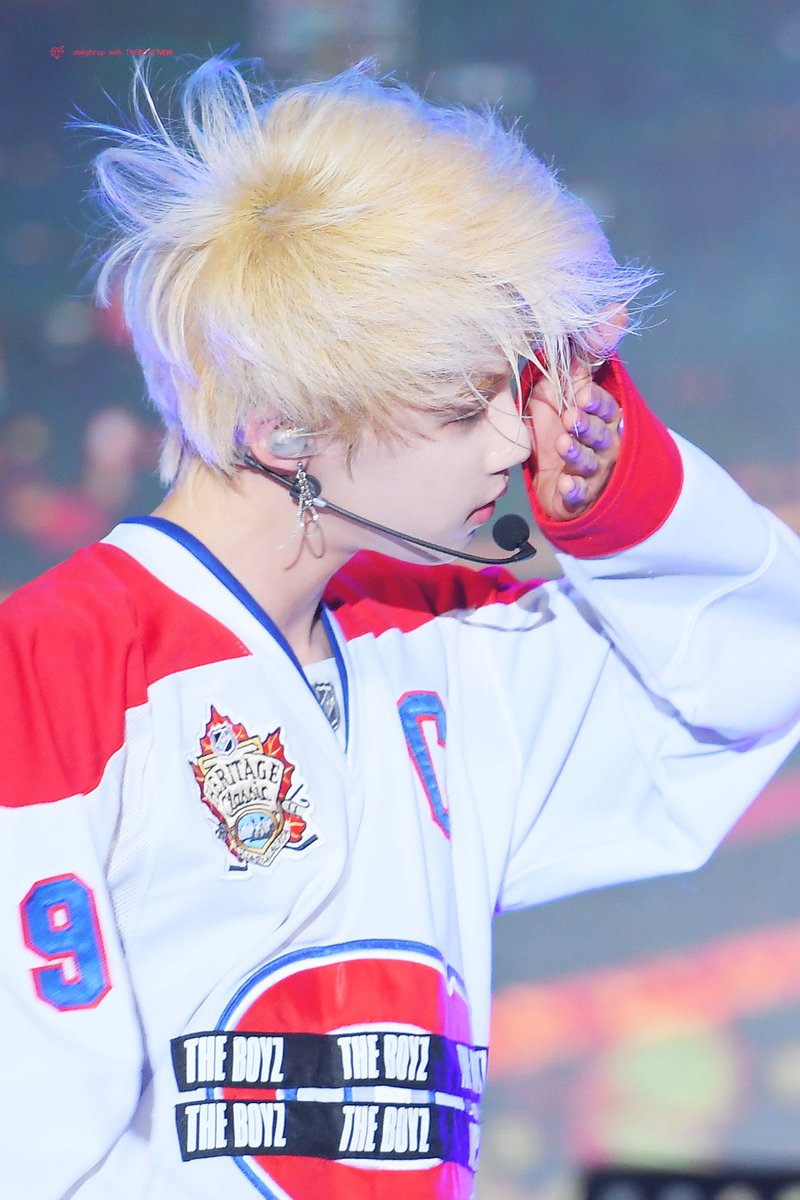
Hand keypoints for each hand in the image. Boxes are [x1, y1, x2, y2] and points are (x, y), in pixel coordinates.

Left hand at [526, 359, 621, 521]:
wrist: (544, 474)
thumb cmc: (555, 426)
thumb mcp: (559, 390)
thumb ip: (578, 359)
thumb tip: (616, 314)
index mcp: (602, 418)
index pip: (606, 407)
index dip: (596, 402)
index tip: (583, 395)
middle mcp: (604, 444)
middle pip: (601, 435)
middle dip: (587, 426)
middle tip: (571, 418)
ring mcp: (593, 472)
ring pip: (590, 463)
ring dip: (577, 453)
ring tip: (563, 444)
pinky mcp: (579, 496)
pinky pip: (580, 495)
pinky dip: (575, 490)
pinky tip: (567, 483)